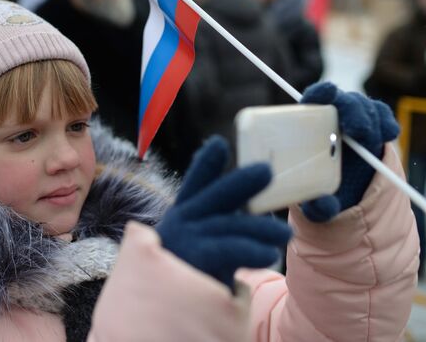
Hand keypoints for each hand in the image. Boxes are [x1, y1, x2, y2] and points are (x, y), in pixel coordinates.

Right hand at [156, 136, 292, 288]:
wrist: (169, 311)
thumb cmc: (190, 274)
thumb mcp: (200, 241)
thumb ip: (220, 219)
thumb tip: (249, 196)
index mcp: (183, 214)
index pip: (196, 184)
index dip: (207, 163)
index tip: (219, 144)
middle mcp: (182, 223)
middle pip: (215, 196)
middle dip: (240, 182)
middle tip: (265, 170)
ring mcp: (187, 240)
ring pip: (230, 225)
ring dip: (261, 227)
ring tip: (286, 233)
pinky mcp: (196, 261)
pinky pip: (229, 249)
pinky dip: (251, 250)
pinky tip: (270, 254)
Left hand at [300, 82, 399, 221]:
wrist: (344, 199)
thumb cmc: (320, 197)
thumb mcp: (315, 206)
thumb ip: (318, 207)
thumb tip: (323, 207)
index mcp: (309, 131)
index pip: (312, 102)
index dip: (319, 93)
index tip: (328, 92)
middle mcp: (331, 122)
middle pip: (342, 102)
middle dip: (351, 110)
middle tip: (358, 130)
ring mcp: (353, 124)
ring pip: (363, 107)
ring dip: (369, 116)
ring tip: (369, 135)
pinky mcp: (373, 130)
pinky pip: (381, 116)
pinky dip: (386, 121)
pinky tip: (389, 132)